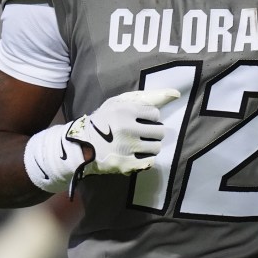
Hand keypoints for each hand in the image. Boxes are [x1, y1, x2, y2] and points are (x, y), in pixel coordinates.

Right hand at [23, 88, 179, 192]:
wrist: (80, 144)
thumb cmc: (104, 120)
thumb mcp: (119, 102)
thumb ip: (147, 97)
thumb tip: (176, 94)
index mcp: (126, 111)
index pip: (155, 114)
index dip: (150, 118)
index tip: (140, 121)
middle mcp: (127, 128)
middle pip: (159, 132)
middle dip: (153, 133)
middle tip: (142, 134)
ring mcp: (126, 147)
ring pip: (156, 148)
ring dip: (150, 147)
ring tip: (139, 145)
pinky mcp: (125, 164)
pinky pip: (150, 162)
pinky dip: (146, 160)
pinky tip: (137, 156)